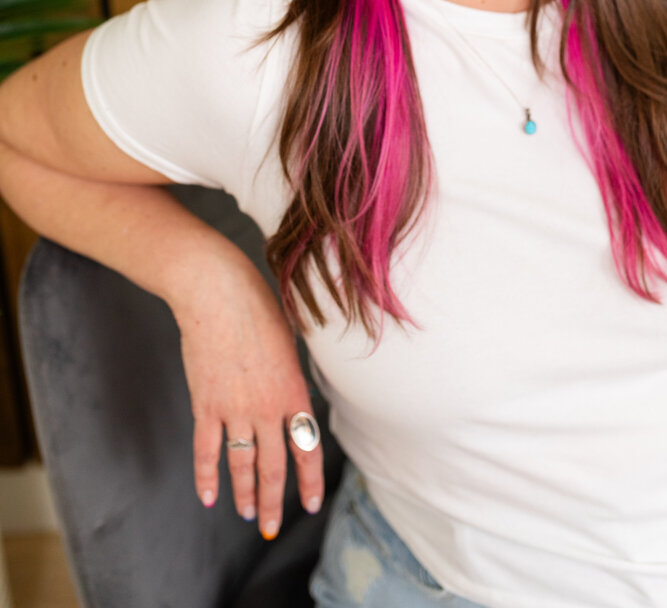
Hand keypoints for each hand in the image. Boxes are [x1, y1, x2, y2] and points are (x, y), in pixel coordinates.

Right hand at [171, 251, 323, 537]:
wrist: (218, 292)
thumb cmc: (257, 308)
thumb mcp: (289, 342)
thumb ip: (292, 376)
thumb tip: (298, 398)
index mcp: (293, 390)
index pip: (306, 447)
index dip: (309, 479)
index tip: (310, 503)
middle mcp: (267, 407)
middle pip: (274, 467)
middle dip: (273, 501)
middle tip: (269, 526)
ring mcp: (235, 409)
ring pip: (242, 464)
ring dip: (244, 494)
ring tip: (246, 514)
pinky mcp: (205, 404)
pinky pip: (206, 450)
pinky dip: (206, 477)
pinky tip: (209, 496)